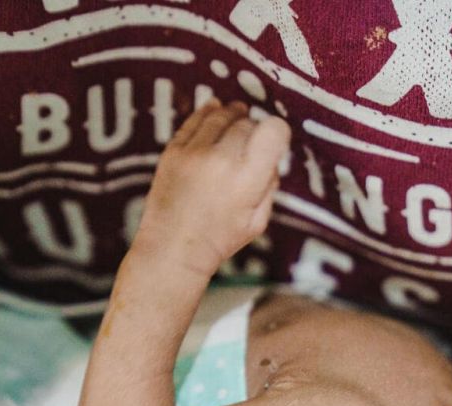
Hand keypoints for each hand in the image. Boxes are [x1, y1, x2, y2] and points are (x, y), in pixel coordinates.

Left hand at [135, 99, 290, 271]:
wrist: (173, 248)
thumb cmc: (220, 238)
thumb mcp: (259, 220)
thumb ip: (269, 184)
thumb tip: (272, 156)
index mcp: (248, 179)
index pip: (273, 130)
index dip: (278, 132)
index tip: (276, 140)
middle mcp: (222, 159)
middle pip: (248, 123)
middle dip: (255, 130)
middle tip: (254, 143)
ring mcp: (194, 152)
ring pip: (221, 115)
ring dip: (233, 116)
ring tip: (238, 116)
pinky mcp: (173, 150)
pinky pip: (195, 119)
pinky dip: (208, 112)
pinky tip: (216, 110)